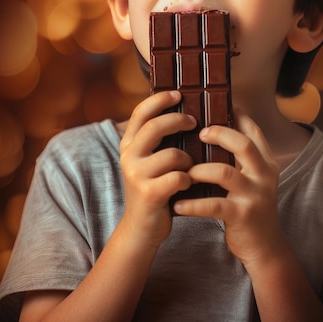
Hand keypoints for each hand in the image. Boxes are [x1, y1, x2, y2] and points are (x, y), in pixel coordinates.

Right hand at [119, 90, 196, 249]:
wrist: (141, 228)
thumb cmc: (154, 187)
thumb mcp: (148, 160)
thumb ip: (157, 139)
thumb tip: (184, 110)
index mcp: (128, 144)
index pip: (140, 112)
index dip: (159, 99)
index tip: (178, 93)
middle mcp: (128, 157)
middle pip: (156, 127)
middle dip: (179, 121)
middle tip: (195, 122)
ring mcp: (136, 175)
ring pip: (173, 154)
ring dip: (188, 159)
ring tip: (190, 167)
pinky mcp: (148, 194)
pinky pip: (178, 177)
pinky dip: (188, 179)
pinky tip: (188, 184)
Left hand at [173, 110, 283, 272]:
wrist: (264, 247)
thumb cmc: (249, 207)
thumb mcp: (253, 179)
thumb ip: (240, 158)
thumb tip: (213, 130)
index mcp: (266, 162)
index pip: (253, 131)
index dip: (237, 115)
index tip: (220, 105)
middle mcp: (264, 175)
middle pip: (242, 144)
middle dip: (218, 134)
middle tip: (198, 133)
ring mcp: (254, 195)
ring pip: (224, 172)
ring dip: (199, 169)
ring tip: (183, 171)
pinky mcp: (242, 215)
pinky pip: (213, 204)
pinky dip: (193, 203)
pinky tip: (177, 204)